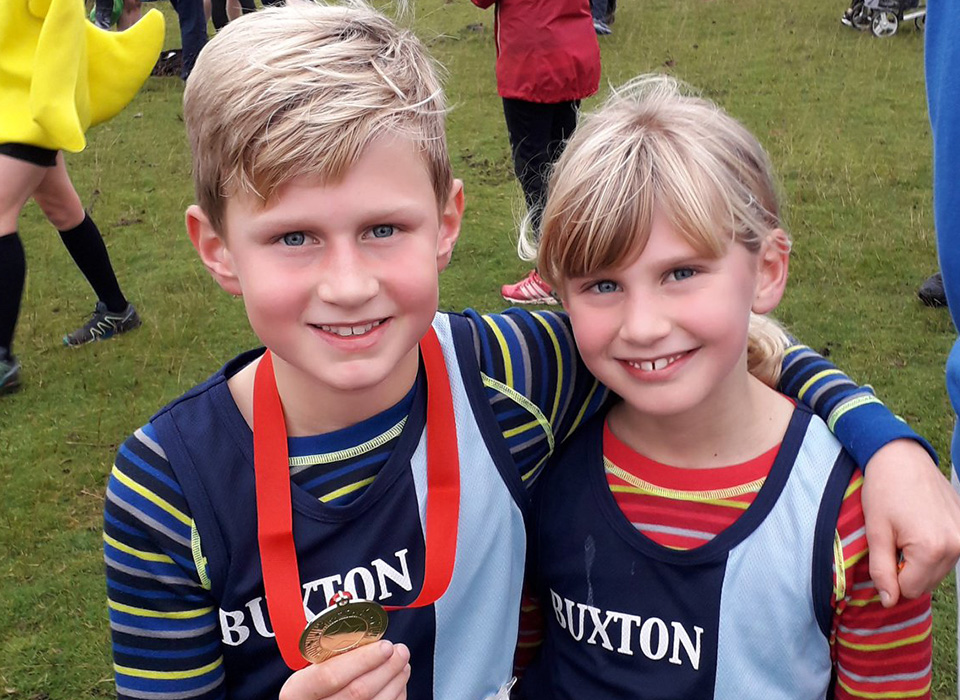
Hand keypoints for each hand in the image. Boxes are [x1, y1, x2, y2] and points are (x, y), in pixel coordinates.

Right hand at [279, 641, 410, 699]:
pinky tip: (396, 683)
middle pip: (358, 692)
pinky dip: (395, 696)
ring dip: (395, 681)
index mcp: (296, 692)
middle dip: (386, 668)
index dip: (362, 660)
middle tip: (400, 650)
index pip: (330, 675)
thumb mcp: (308, 669)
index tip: (384, 645)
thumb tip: (370, 638)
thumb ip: (330, 656)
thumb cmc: (312, 686)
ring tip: (402, 664)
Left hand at [861, 438, 959, 606]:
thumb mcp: (876, 532)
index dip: (891, 577)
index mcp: (932, 549)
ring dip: (919, 560)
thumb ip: (882, 570)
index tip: (885, 553)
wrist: (902, 458)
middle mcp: (956, 546)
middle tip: (894, 540)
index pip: (910, 590)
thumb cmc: (885, 491)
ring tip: (906, 531)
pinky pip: (947, 554)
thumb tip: (888, 601)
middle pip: (926, 583)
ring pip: (937, 571)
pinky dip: (931, 549)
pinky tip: (919, 527)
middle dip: (905, 569)